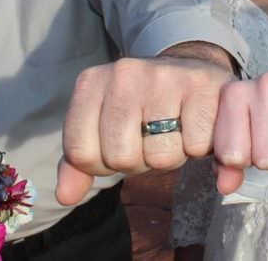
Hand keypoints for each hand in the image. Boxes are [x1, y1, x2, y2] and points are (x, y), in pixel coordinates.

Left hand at [56, 54, 233, 205]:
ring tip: (177, 129)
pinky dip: (201, 147)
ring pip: (160, 157)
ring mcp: (163, 76)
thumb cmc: (145, 109)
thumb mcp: (105, 128)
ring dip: (173, 154)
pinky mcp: (201, 85)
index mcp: (91, 82)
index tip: (121, 143)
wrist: (193, 71)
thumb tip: (65, 195)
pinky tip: (198, 124)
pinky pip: (195, 147)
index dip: (103, 163)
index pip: (80, 153)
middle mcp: (123, 73)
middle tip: (153, 136)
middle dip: (140, 160)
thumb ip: (80, 163)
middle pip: (120, 158)